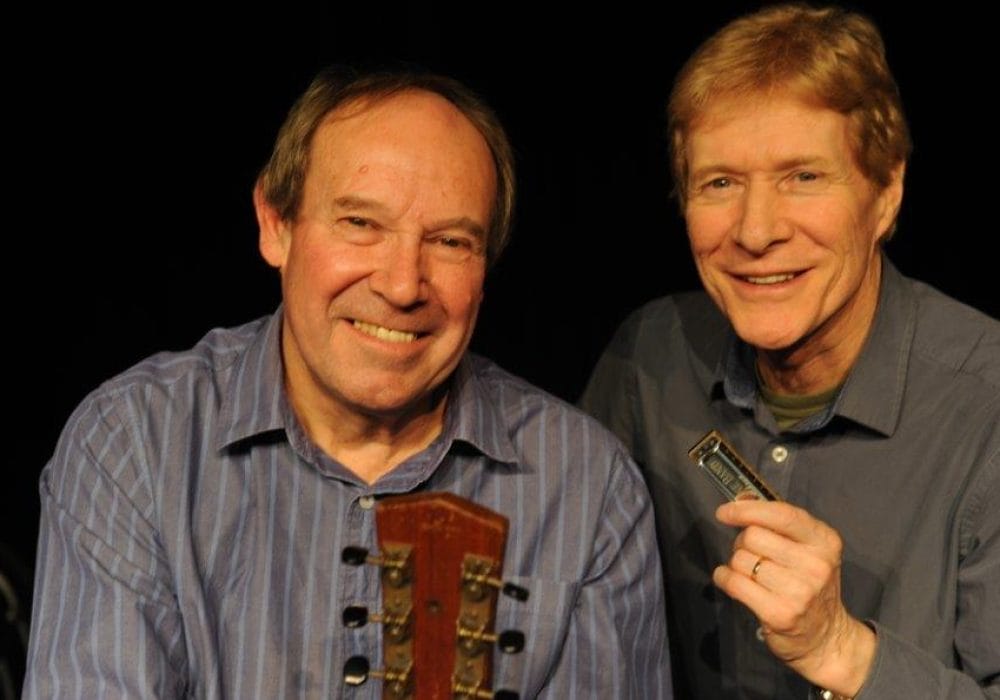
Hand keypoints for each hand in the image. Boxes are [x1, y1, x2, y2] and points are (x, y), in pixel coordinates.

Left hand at [713, 500, 875, 696]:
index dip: (747, 509)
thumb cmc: (810, 585)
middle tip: (752, 556)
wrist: (826, 637)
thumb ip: (778, 522)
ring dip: (736, 564)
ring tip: (751, 575)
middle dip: (742, 542)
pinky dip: (724, 578)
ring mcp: (799, 591)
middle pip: (753, 536)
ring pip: (741, 559)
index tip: (724, 512)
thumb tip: (741, 498)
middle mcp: (816, 565)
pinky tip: (732, 582)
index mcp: (825, 541)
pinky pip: (734, 582)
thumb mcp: (808, 549)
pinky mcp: (780, 613)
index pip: (782, 514)